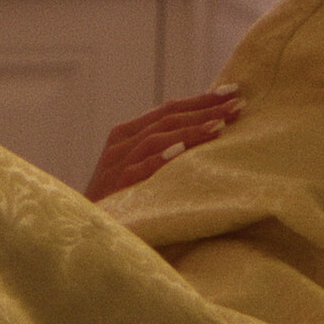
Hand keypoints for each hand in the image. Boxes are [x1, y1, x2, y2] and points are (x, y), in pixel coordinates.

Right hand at [84, 85, 242, 200]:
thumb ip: (160, 150)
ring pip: (157, 138)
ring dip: (191, 130)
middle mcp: (120, 145)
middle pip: (167, 119)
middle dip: (204, 110)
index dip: (201, 99)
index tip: (233, 92)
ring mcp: (116, 165)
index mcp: (125, 135)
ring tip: (221, 125)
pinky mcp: (115, 188)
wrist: (85, 231)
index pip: (168, 110)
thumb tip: (208, 134)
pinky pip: (140, 169)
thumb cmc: (118, 202)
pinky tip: (183, 151)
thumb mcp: (135, 170)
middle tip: (237, 105)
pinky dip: (162, 158)